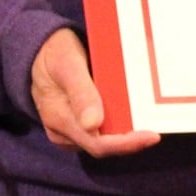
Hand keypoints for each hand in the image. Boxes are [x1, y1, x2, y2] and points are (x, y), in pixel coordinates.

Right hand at [30, 29, 160, 156]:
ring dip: (126, 133)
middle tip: (159, 127)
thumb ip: (80, 92)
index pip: (97, 144)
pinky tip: (134, 114)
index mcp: (59, 119)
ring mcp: (69, 129)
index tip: (152, 136)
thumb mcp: (66, 64)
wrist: (36, 49)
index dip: (126, 144)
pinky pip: (100, 131)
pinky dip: (118, 125)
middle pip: (103, 146)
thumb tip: (93, 124)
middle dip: (131, 140)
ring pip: (103, 140)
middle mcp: (63, 131)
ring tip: (150, 120)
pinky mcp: (76, 123)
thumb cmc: (53, 52)